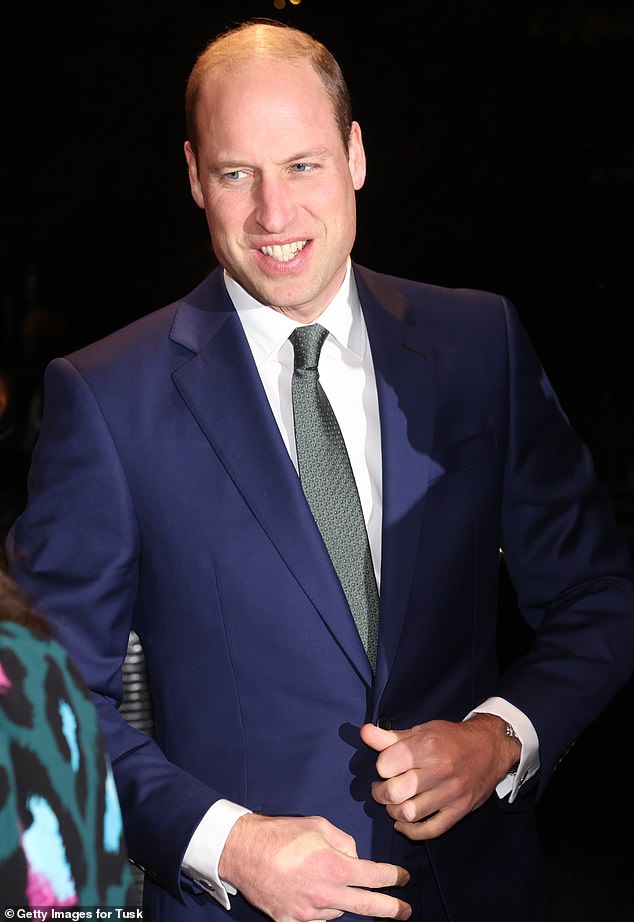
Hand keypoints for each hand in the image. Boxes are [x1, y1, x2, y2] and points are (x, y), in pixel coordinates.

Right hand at [218, 812, 411, 921]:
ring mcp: (309, 913)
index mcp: (335, 868)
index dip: (394, 878)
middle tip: (406, 911)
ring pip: (339, 912)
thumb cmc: (281, 834)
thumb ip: (344, 842)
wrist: (243, 852)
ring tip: (330, 883)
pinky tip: (315, 895)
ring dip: (343, 901)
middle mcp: (326, 895)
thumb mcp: (319, 825)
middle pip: (368, 907)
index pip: (375, 877)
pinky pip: (317, 919)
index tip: (404, 879)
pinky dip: (322, 908)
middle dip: (391, 910)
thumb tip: (354, 857)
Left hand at [360, 713, 520, 839]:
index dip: (381, 766)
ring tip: (393, 803)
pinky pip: (430, 830)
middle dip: (381, 793)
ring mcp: (451, 793)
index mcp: (428, 745)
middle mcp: (440, 769)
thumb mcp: (422, 730)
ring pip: (409, 813)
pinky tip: (403, 823)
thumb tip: (364, 733)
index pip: (387, 764)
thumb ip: (391, 737)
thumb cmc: (451, 739)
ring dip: (393, 811)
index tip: (385, 766)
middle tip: (381, 788)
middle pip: (396, 791)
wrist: (490, 749)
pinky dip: (411, 831)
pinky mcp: (460, 811)